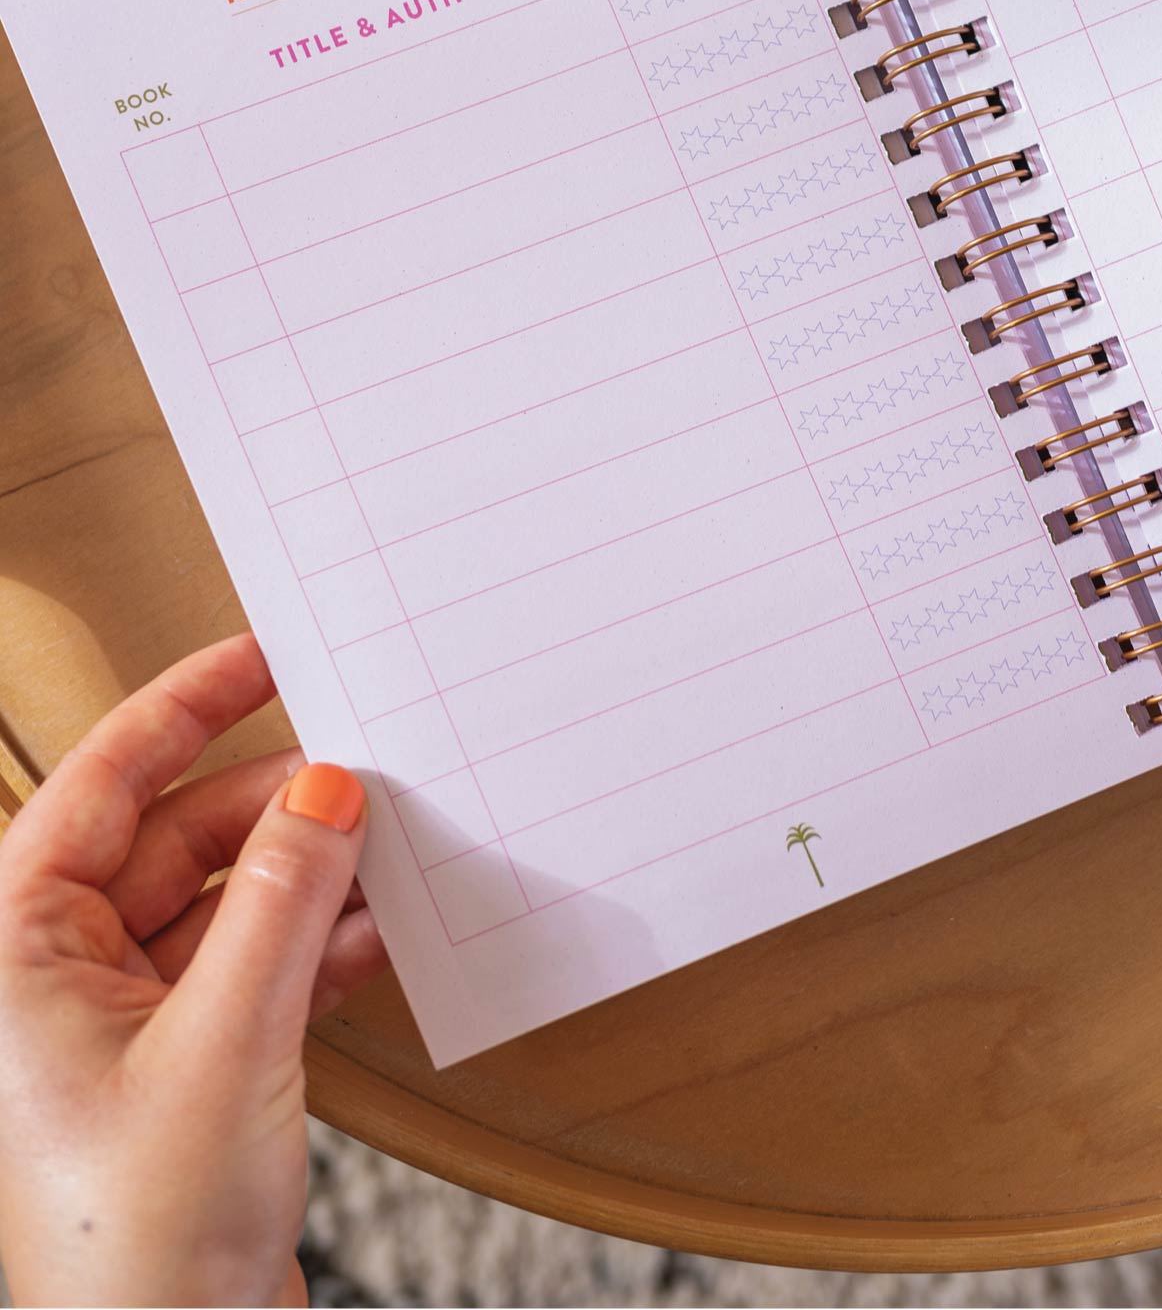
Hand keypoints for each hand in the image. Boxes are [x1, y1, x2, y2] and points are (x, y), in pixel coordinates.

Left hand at [0, 632, 386, 1305]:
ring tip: (388, 855)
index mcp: (18, 953)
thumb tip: (326, 789)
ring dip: (308, 881)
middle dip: (276, 808)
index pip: (102, 786)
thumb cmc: (134, 1244)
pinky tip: (377, 937)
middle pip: (177, 840)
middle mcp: (59, 979)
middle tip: (364, 776)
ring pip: (225, 903)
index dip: (184, 707)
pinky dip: (316, 947)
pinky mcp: (183, 1069)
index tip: (261, 655)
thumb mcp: (226, 1039)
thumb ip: (283, 898)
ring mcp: (122, 1027)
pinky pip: (254, 967)